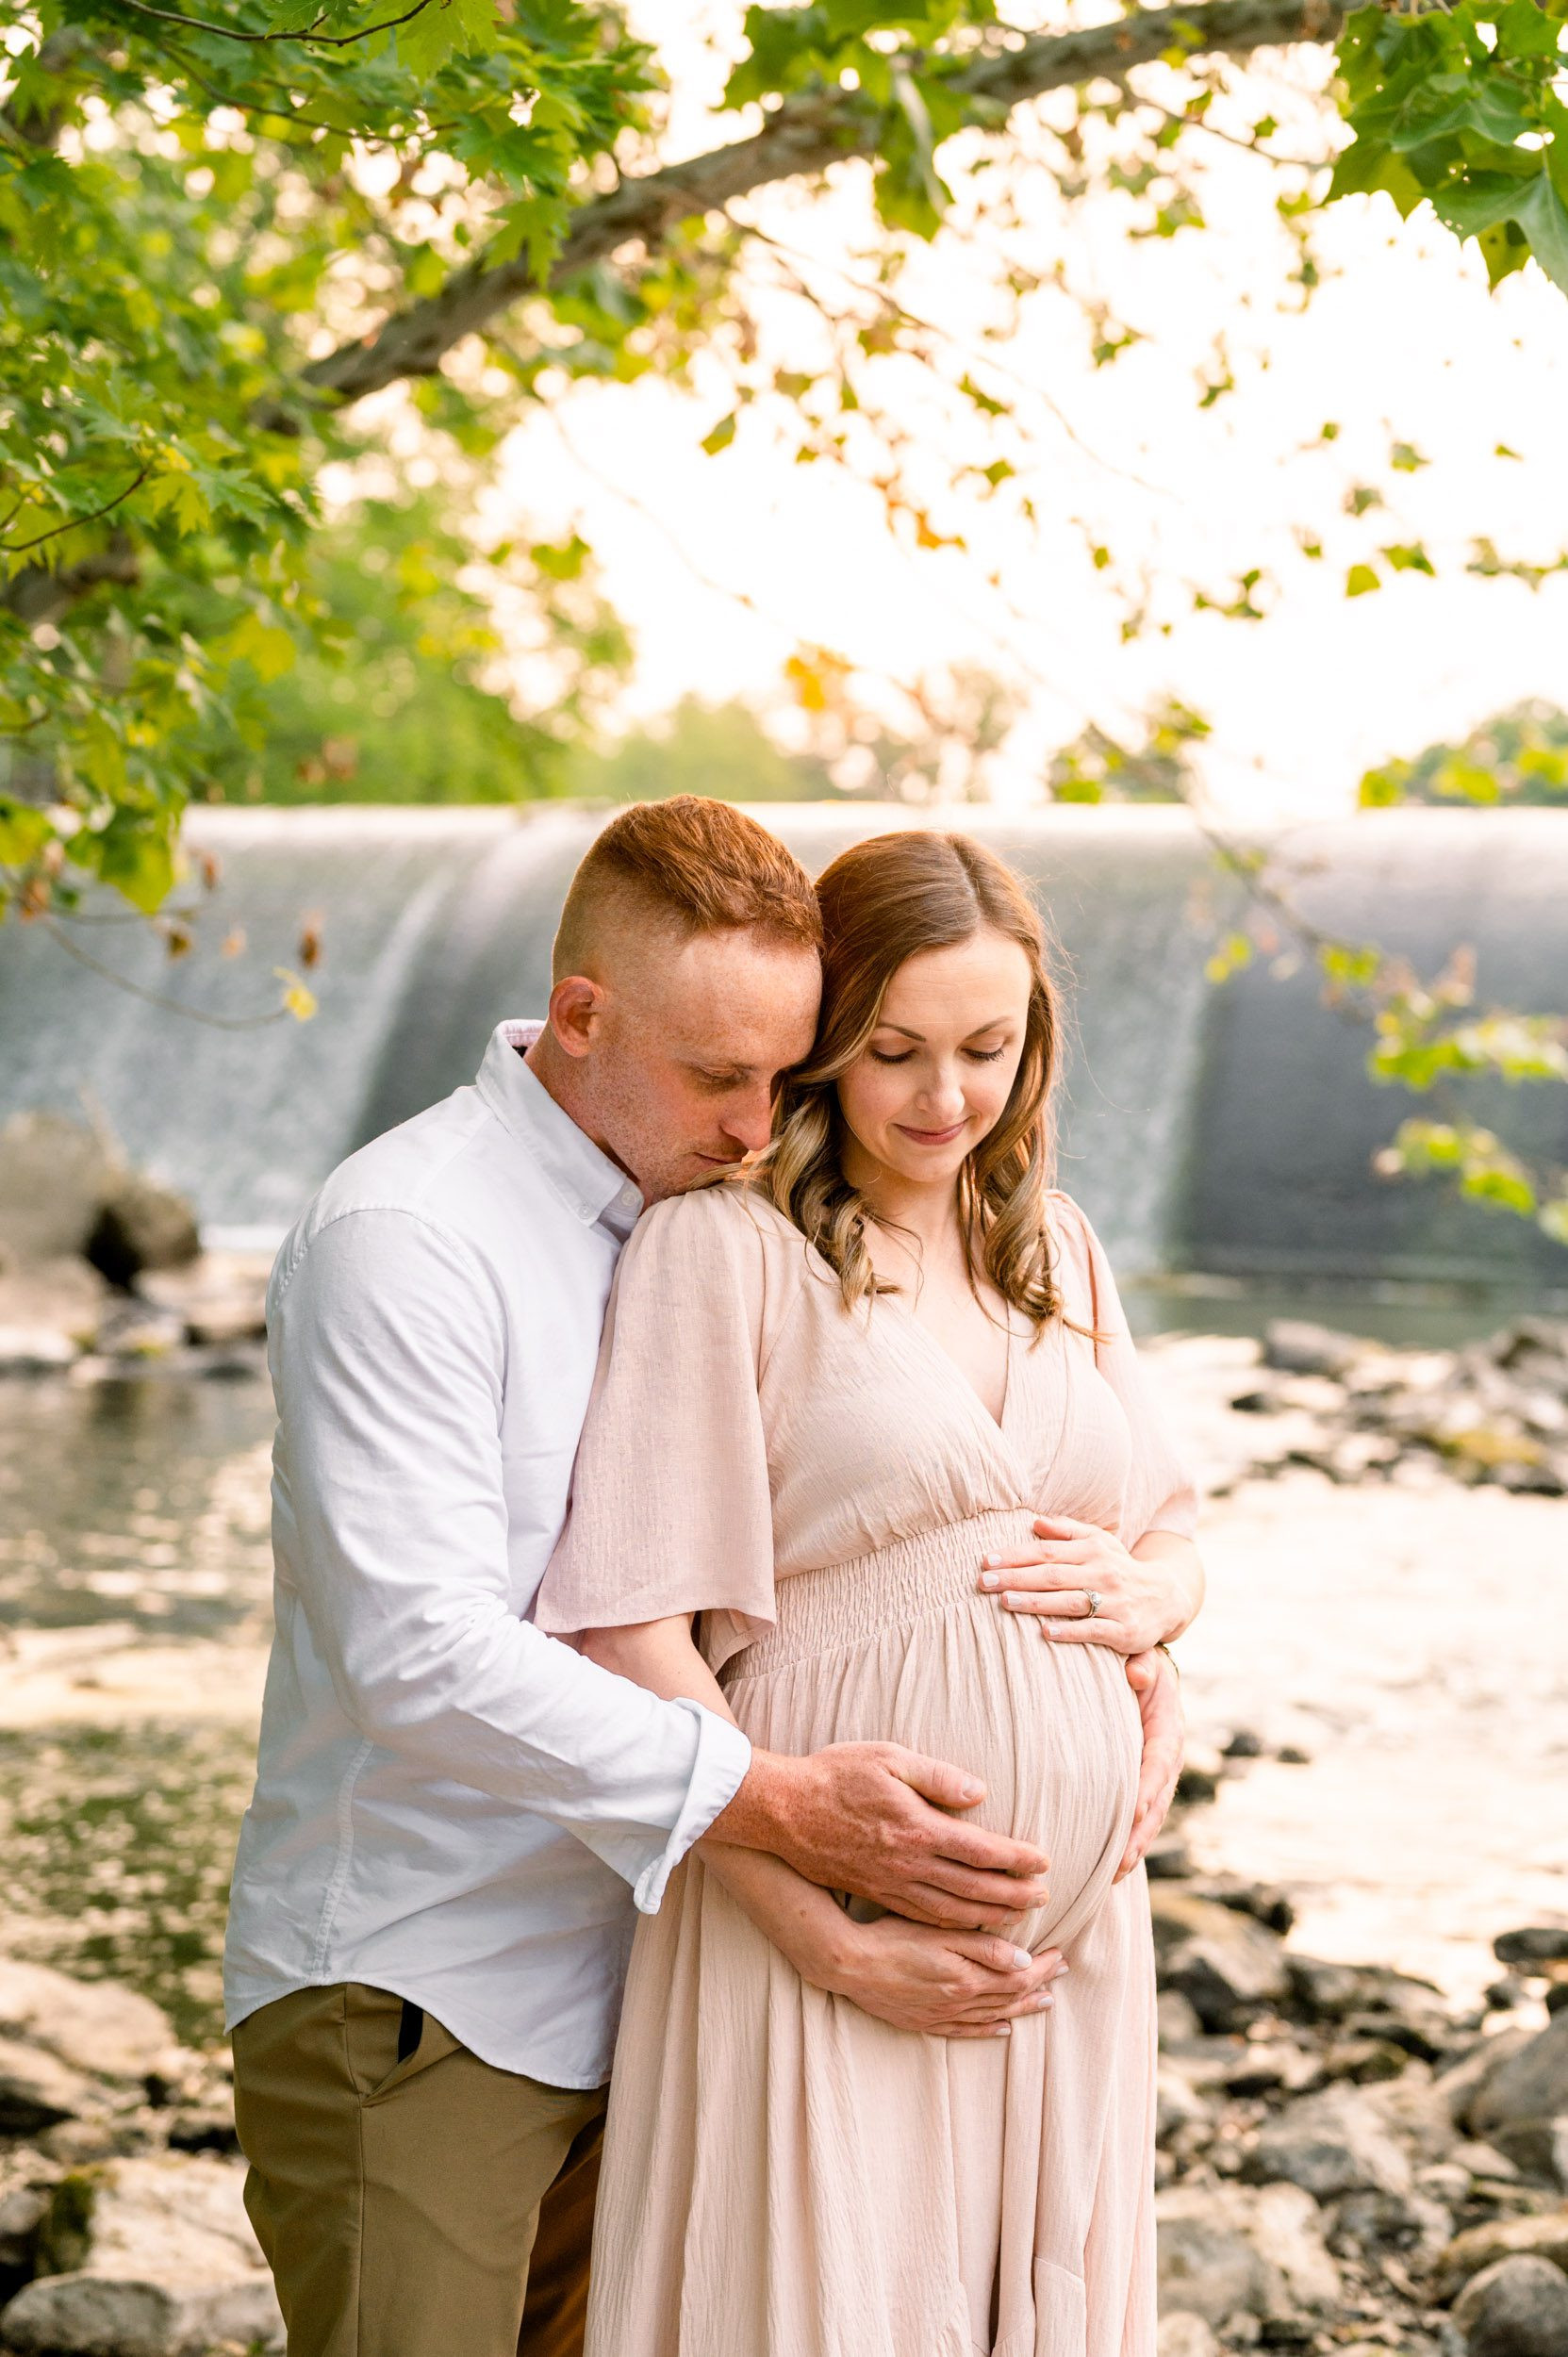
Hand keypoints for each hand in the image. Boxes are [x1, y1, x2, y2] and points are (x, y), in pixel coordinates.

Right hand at [711, 1742, 1050, 1929]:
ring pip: (952, 1910)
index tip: (1044, 1862)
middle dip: (1013, 1894)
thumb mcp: (888, 1758)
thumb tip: (979, 1793)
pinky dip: (955, 1925)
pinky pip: (924, 1917)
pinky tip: (969, 1925)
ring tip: (1018, 1917)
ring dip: (990, 1916)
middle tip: (1045, 1898)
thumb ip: (937, 1776)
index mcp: (918, 1828)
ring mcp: (892, 1884)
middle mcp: (909, 1864)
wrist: (783, 1810)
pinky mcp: (877, 1894)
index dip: (1016, 1858)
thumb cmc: (836, 1776)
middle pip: (974, 1887)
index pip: (981, 1849)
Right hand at [820, 1918, 1068, 2038]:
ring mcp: (942, 2015)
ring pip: (993, 2015)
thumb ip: (984, 1946)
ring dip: (1021, 2008)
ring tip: (1044, 2001)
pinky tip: (1002, 2028)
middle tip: (1061, 1974)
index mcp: (968, 1978)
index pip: (1018, 1976)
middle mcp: (960, 2002)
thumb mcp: (941, 1933)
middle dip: (1039, 1984)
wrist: (851, 1964)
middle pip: (1010, 1995)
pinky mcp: (925, 2021)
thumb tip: (1025, 1959)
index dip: (1043, 1967)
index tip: (1061, 1956)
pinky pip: (966, 2032)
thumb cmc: (893, 1938)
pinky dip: (988, 2031)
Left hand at [977, 1516, 1193, 1655]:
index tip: (987, 1561)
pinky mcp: (1124, 1631)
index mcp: (1093, 1551)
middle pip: (1053, 1575)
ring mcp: (1114, 1603)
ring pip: (1070, 1601)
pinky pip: (1093, 1631)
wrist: (1166, 1597)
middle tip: (983, 1582)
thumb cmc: (1120, 1568)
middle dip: (1016, 1578)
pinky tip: (1045, 1632)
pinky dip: (1070, 1631)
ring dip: (1035, 1602)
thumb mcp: (1100, 1542)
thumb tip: (1036, 1522)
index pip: (1048, 1551)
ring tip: (1004, 1602)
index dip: (1016, 1555)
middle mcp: (1103, 1574)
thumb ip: (1068, 1531)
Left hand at [1114, 1649, 1182, 1881]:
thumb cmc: (1139, 1665)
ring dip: (1133, 1848)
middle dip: (1139, 1834)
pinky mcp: (1145, 1788)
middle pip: (1156, 1803)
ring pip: (1149, 1820)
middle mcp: (1167, 1760)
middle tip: (1118, 1862)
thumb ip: (1142, 1664)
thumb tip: (1136, 1674)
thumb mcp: (1144, 1658)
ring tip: (1112, 1876)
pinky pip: (1139, 1820)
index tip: (1132, 1812)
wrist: (1146, 1674)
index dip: (1147, 1788)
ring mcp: (1158, 1779)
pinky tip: (1108, 1869)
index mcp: (1168, 1731)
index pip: (1159, 1762)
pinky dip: (1127, 1843)